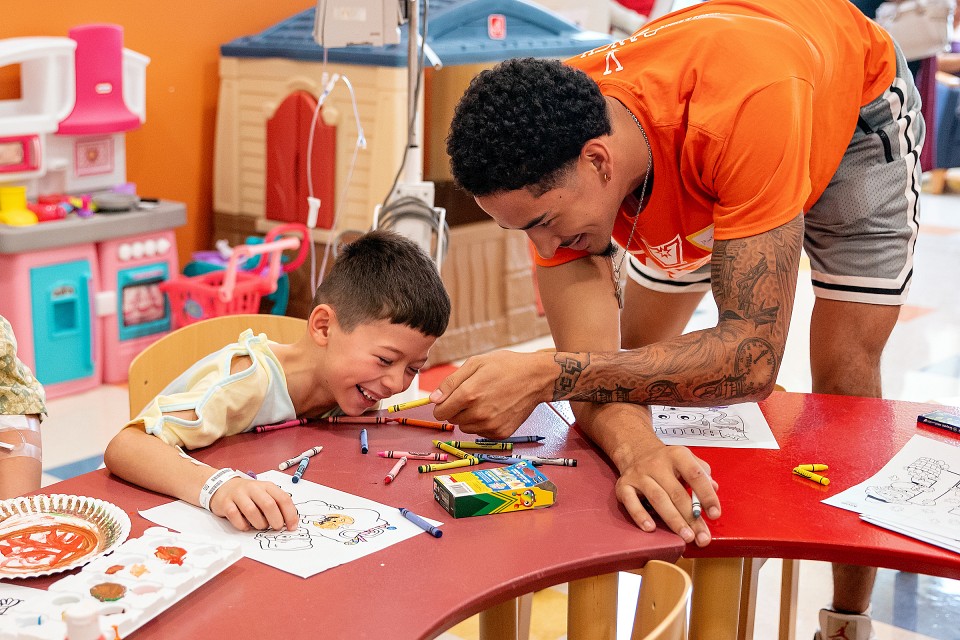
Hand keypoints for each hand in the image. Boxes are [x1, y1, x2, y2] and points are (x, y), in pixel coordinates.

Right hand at [209, 477, 299, 531]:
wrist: (223, 486)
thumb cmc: (249, 494)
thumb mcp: (265, 494)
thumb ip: (276, 505)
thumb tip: (289, 522)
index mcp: (267, 486)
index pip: (283, 498)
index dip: (290, 514)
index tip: (292, 527)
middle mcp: (253, 488)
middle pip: (268, 504)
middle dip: (275, 520)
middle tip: (276, 527)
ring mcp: (238, 495)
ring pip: (252, 511)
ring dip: (259, 523)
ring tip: (261, 526)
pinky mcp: (226, 503)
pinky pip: (235, 516)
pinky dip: (242, 525)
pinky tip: (246, 526)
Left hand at [430, 351, 552, 437]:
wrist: (537, 377)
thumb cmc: (506, 366)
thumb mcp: (475, 363)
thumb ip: (451, 382)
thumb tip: (433, 399)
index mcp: (469, 395)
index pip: (440, 412)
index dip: (442, 404)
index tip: (451, 398)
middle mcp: (478, 414)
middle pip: (452, 420)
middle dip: (457, 408)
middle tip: (473, 394)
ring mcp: (491, 426)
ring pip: (466, 427)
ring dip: (470, 417)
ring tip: (486, 400)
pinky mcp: (501, 434)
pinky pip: (481, 433)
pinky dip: (484, 423)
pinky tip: (495, 409)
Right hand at [614, 443, 719, 546]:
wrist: (635, 451)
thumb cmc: (667, 462)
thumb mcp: (687, 460)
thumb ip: (702, 473)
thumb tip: (714, 488)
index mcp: (677, 455)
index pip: (695, 475)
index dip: (706, 495)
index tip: (715, 514)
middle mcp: (657, 464)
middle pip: (676, 492)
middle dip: (691, 517)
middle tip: (702, 536)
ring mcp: (639, 475)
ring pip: (657, 498)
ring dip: (673, 520)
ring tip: (686, 536)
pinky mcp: (623, 485)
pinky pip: (631, 502)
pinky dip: (640, 515)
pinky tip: (650, 528)